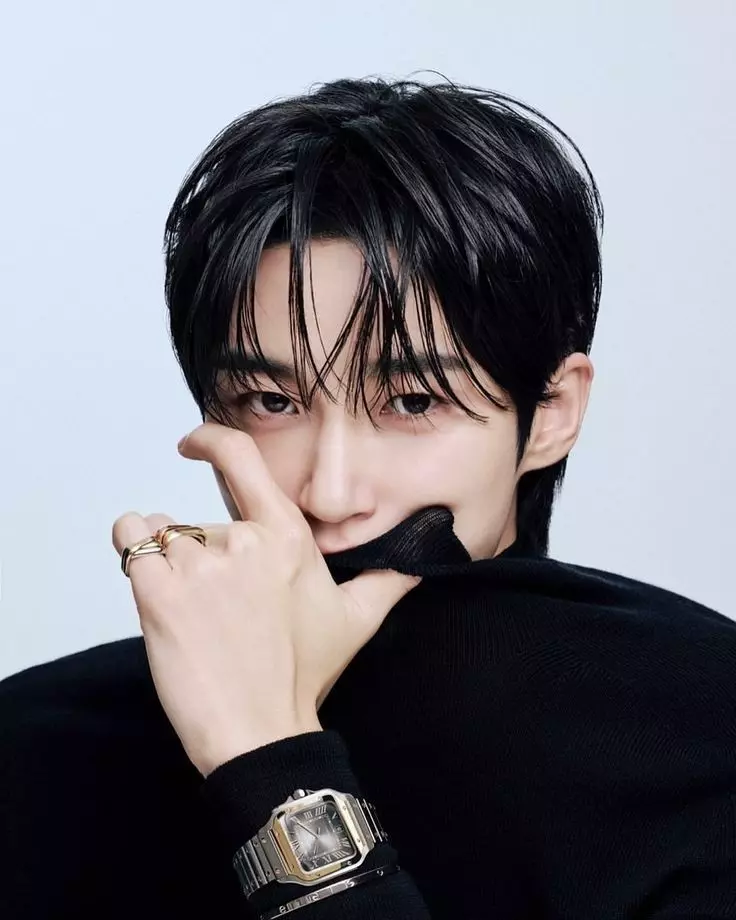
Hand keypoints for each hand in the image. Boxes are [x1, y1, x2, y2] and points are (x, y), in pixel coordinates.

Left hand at [112, 421, 421, 776]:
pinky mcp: (159, 593)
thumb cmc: (303, 675)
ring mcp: (200, 567)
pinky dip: (133, 553)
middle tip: (218, 610)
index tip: (195, 443)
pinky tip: (153, 584)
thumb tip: (418, 565)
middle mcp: (244, 541)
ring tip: (192, 611)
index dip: (211, 440)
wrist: (260, 732)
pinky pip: (131, 542)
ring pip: (163, 533)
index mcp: (287, 536)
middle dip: (199, 559)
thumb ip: (386, 580)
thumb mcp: (357, 621)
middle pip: (198, 522)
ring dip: (167, 561)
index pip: (241, 459)